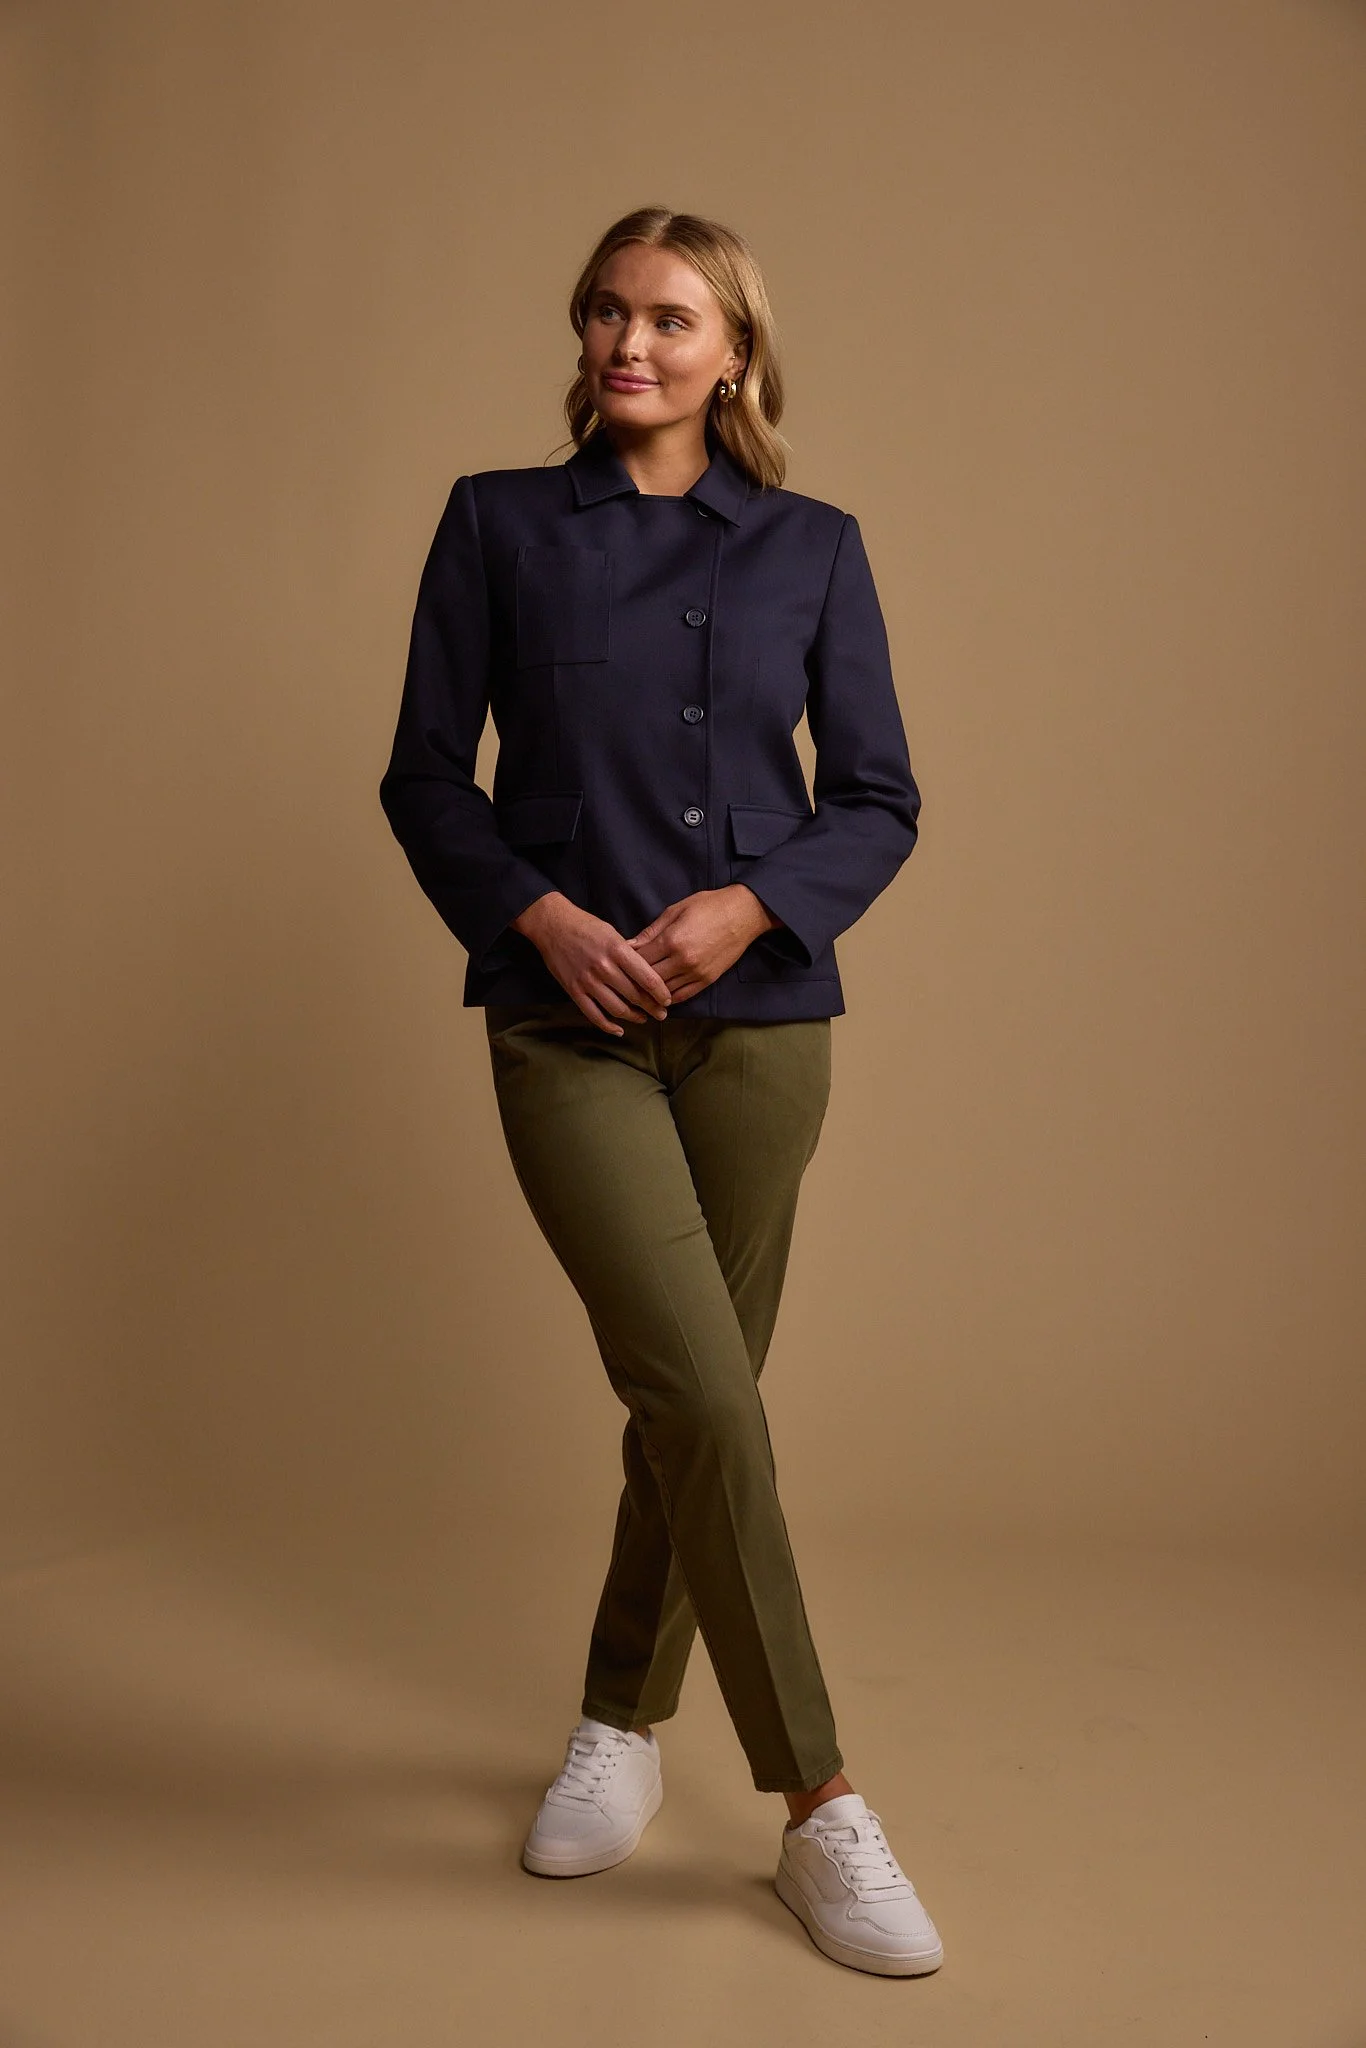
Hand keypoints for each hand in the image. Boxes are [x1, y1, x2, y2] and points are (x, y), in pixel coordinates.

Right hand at [512, 892, 674, 1035]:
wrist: (553, 925)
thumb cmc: (586, 926)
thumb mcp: (613, 933)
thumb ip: (629, 954)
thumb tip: (648, 975)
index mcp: (618, 950)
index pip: (648, 978)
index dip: (661, 993)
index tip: (668, 1000)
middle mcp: (604, 967)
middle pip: (635, 996)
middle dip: (652, 1008)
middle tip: (661, 1014)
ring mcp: (588, 981)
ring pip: (617, 1008)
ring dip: (633, 1017)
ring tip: (643, 1019)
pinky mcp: (574, 991)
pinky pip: (594, 1015)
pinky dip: (608, 1026)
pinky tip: (619, 1030)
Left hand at [625, 885, 780, 1002]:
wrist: (743, 914)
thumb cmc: (709, 906)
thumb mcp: (676, 910)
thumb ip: (651, 931)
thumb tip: (629, 945)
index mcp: (672, 940)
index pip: (640, 960)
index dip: (626, 964)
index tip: (617, 965)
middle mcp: (683, 960)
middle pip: (649, 979)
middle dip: (634, 981)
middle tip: (622, 983)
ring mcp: (696, 973)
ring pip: (664, 991)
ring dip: (649, 994)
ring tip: (636, 994)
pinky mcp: (707, 980)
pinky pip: (682, 995)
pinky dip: (668, 998)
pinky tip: (659, 997)